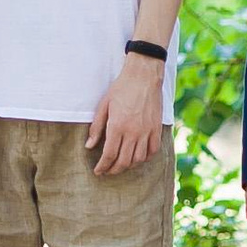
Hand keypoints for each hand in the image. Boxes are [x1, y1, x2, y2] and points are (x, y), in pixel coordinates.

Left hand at [86, 57, 164, 174]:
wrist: (144, 76)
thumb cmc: (121, 88)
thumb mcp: (104, 106)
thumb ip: (96, 128)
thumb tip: (89, 146)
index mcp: (117, 126)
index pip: (109, 155)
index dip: (102, 166)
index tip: (98, 171)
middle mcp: (133, 132)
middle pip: (123, 161)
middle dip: (113, 170)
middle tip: (107, 171)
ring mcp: (146, 131)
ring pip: (138, 159)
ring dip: (128, 166)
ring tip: (121, 164)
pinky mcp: (156, 128)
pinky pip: (152, 150)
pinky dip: (145, 158)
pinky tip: (138, 157)